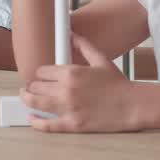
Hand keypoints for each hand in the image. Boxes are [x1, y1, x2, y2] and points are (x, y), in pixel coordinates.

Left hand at [21, 34, 139, 131]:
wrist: (133, 105)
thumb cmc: (118, 84)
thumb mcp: (101, 60)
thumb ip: (83, 46)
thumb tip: (71, 34)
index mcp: (71, 72)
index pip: (41, 71)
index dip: (41, 74)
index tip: (42, 77)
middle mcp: (66, 90)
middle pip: (35, 86)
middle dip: (33, 86)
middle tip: (34, 88)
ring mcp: (68, 108)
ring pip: (34, 103)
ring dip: (27, 99)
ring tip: (26, 97)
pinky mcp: (72, 124)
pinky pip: (46, 125)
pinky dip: (35, 122)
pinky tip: (32, 118)